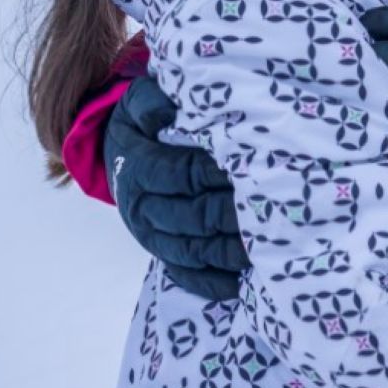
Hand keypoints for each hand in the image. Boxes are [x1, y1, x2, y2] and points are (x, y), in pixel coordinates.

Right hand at [104, 75, 246, 300]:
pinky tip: (240, 284)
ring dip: (227, 253)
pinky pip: (184, 275)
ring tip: (264, 252)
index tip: (251, 169)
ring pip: (191, 251)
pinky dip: (211, 283)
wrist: (118, 154)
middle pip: (191, 216)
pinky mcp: (163, 254)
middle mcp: (143, 208)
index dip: (214, 174)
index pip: (181, 174)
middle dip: (231, 215)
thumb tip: (166, 112)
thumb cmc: (142, 123)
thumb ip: (149, 102)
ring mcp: (152, 236)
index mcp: (139, 169)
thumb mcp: (136, 103)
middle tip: (269, 214)